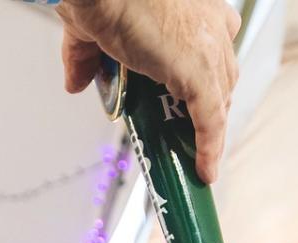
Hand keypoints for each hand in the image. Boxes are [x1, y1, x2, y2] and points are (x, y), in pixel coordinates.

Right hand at [56, 0, 241, 182]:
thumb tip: (76, 84)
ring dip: (208, 134)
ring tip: (192, 159)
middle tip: (186, 131)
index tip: (192, 97)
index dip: (206, 74)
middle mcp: (212, 25)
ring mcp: (211, 51)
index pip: (212, 46)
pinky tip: (204, 171)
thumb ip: (86, 59)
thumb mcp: (90, 30)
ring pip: (219, 103)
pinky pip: (211, 122)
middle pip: (222, 77)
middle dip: (208, 107)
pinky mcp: (201, 76)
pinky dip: (209, 149)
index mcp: (195, 5)